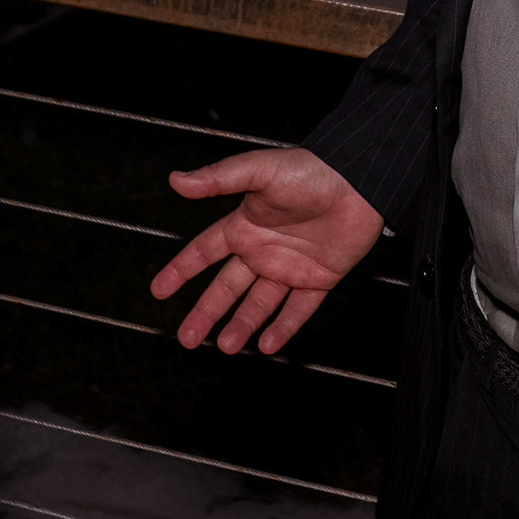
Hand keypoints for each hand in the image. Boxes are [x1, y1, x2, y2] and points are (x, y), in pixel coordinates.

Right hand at [148, 147, 382, 354]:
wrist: (360, 182)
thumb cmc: (311, 170)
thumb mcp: (260, 170)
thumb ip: (218, 178)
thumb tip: (176, 180)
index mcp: (244, 225)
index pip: (204, 252)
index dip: (180, 271)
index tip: (158, 291)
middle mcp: (263, 249)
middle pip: (227, 288)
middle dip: (205, 314)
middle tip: (186, 340)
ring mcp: (290, 266)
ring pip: (259, 304)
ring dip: (241, 326)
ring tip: (224, 348)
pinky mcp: (319, 278)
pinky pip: (298, 309)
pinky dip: (283, 328)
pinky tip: (267, 346)